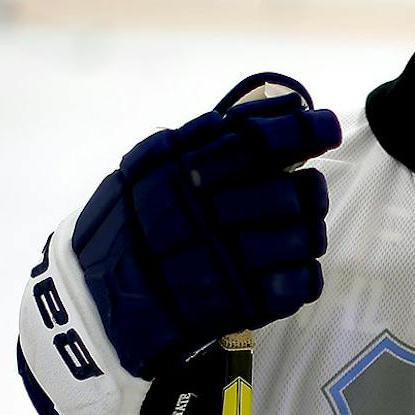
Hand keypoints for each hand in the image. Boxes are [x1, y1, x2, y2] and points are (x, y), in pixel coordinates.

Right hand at [17, 73, 338, 414]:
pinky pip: (293, 286)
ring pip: (299, 238)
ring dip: (309, 233)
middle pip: (286, 191)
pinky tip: (292, 269)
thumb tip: (282, 104)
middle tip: (306, 193)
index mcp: (173, 173)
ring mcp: (214, 265)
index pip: (254, 142)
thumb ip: (209, 136)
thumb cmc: (126, 230)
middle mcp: (194, 215)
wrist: (90, 311)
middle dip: (307, 190)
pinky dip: (303, 274)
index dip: (302, 130)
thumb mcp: (147, 168)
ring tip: (300, 233)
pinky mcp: (229, 310)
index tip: (325, 127)